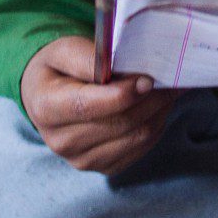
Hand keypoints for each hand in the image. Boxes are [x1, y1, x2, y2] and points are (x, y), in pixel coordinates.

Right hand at [21, 35, 177, 174]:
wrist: (46, 97)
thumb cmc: (58, 69)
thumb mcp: (63, 51)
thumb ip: (87, 58)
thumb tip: (117, 67)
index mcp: (46, 108)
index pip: (88, 106)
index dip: (122, 95)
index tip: (147, 79)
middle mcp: (61, 141)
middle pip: (119, 123)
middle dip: (150, 99)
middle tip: (171, 76)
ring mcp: (82, 159)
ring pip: (136, 137)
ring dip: (158, 111)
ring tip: (167, 88)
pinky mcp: (103, 167)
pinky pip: (141, 148)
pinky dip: (156, 125)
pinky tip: (156, 105)